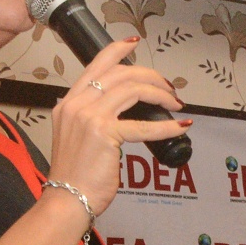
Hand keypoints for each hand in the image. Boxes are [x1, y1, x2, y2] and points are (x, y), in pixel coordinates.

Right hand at [44, 38, 187, 215]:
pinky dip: (167, 125)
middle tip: (168, 88)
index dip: (117, 51)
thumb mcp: (75, 138)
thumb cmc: (74, 176)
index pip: (96, 66)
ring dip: (160, 94)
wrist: (65, 200)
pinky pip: (144, 125)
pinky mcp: (104, 134)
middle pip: (120, 74)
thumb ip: (91, 120)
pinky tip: (180, 127)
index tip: (134, 44)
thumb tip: (119, 114)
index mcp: (69, 103)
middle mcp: (77, 105)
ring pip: (133, 89)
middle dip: (150, 77)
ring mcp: (89, 117)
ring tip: (175, 104)